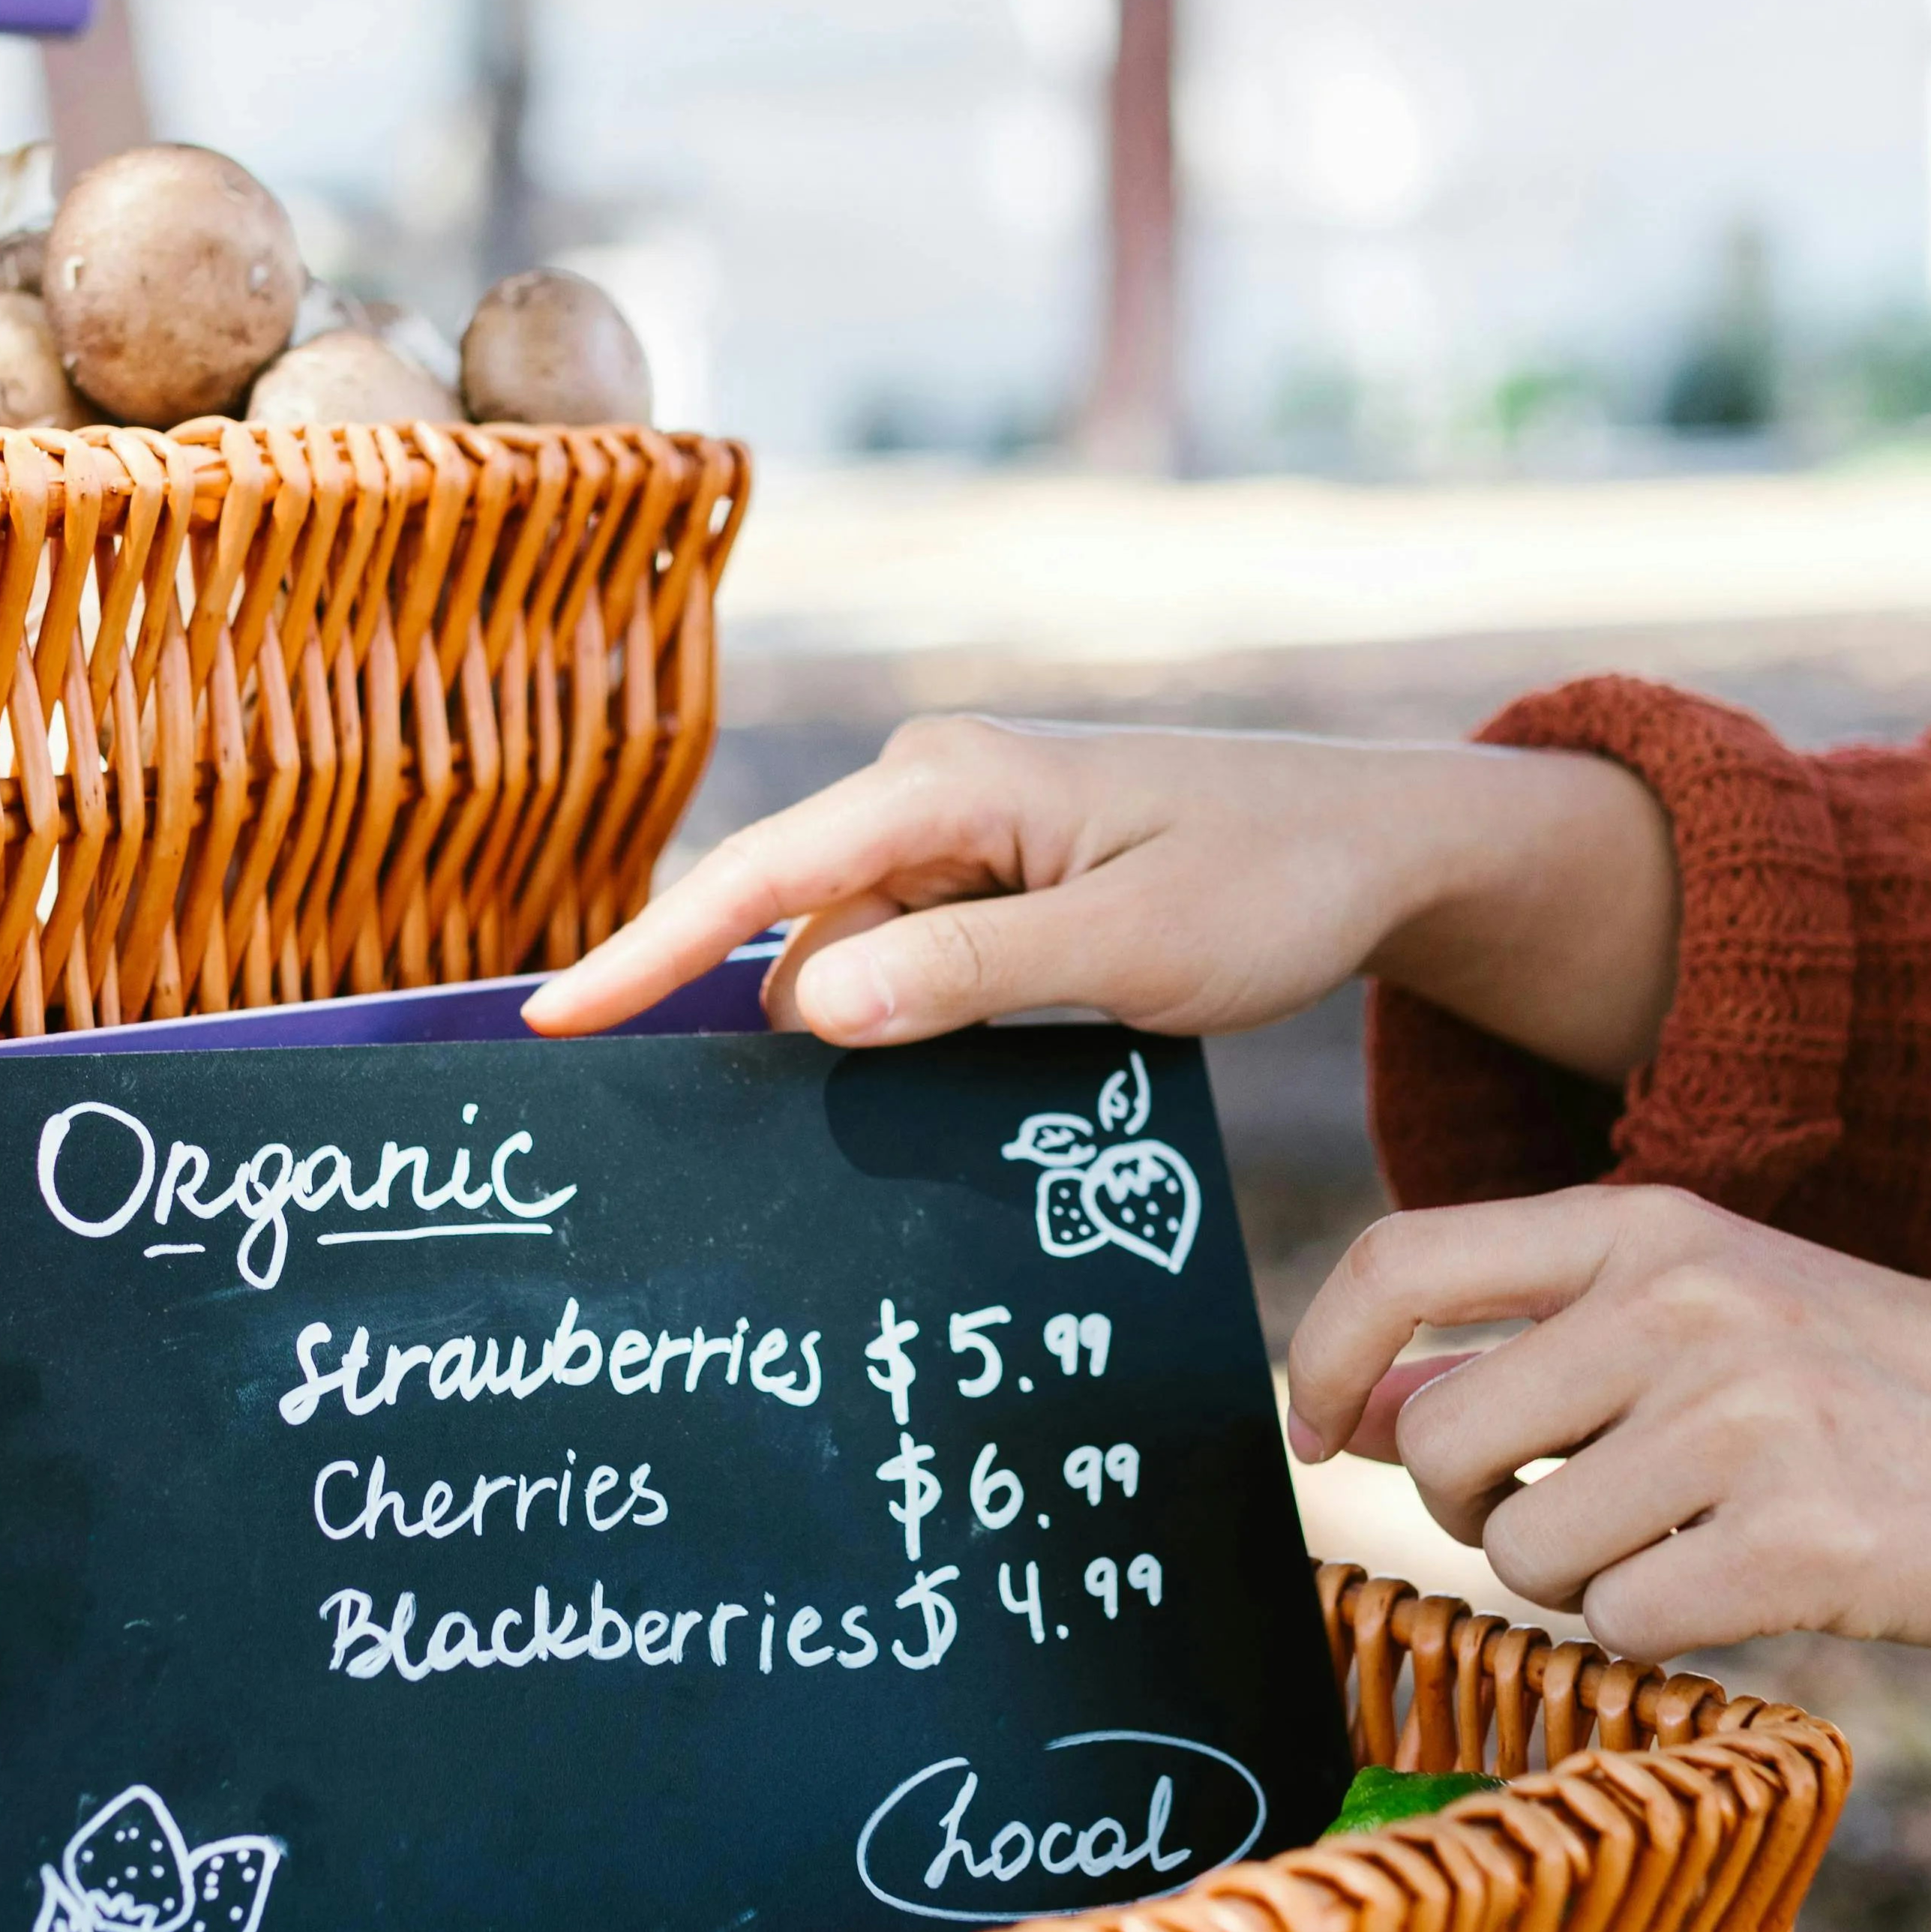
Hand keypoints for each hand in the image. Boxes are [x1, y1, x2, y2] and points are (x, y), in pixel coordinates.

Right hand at [523, 714, 1681, 1076]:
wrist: (1380, 845)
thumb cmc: (1271, 885)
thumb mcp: (1130, 947)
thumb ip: (971, 976)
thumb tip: (809, 1006)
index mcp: (951, 785)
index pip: (763, 878)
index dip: (647, 955)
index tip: (549, 1023)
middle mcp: (933, 793)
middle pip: (786, 923)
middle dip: (726, 1022)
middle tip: (668, 1140)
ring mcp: (960, 836)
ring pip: (842, 956)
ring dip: (830, 1042)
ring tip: (801, 1146)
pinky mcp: (991, 880)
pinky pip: (901, 963)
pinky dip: (890, 1030)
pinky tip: (892, 1101)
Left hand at [1285, 1185, 1930, 1658]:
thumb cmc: (1881, 1393)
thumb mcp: (1702, 1312)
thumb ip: (1520, 1348)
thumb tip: (1344, 1404)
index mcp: (1651, 1227)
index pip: (1403, 1260)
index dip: (1322, 1358)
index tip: (1313, 1436)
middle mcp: (1685, 1303)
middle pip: (1438, 1442)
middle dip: (1467, 1511)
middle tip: (1563, 1519)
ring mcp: (1746, 1420)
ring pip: (1522, 1552)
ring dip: (1579, 1582)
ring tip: (1689, 1545)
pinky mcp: (1803, 1544)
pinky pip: (1622, 1626)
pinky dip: (1658, 1636)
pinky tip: (1743, 1592)